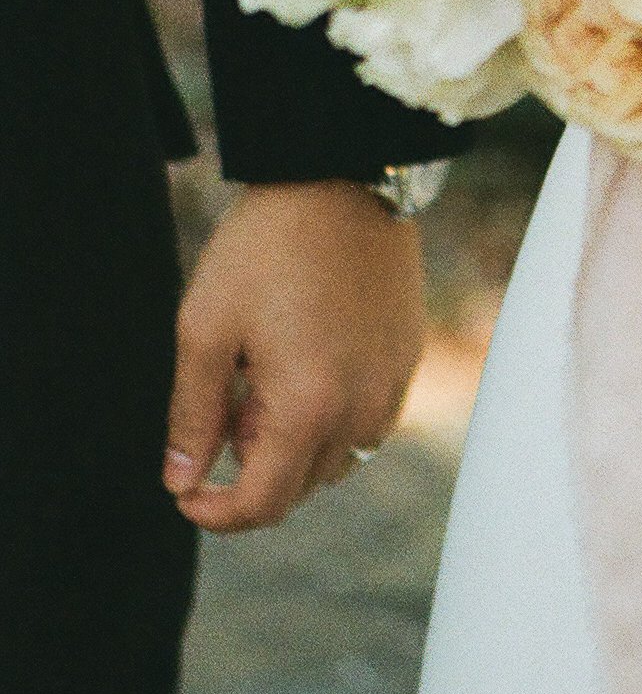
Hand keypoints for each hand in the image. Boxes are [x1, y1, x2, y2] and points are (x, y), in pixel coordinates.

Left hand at [164, 181, 425, 531]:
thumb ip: (192, 416)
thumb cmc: (265, 249)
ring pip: (339, 460)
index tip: (187, 495)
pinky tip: (307, 363)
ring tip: (266, 381)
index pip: (263, 504)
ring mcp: (392, 386)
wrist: (342, 179)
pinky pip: (370, 423)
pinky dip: (333, 419)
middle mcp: (362, 411)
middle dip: (254, 470)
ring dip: (296, 447)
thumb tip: (180, 482)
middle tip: (226, 406)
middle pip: (301, 488)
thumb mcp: (206, 329)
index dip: (216, 514)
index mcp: (309, 409)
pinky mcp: (408, 360)